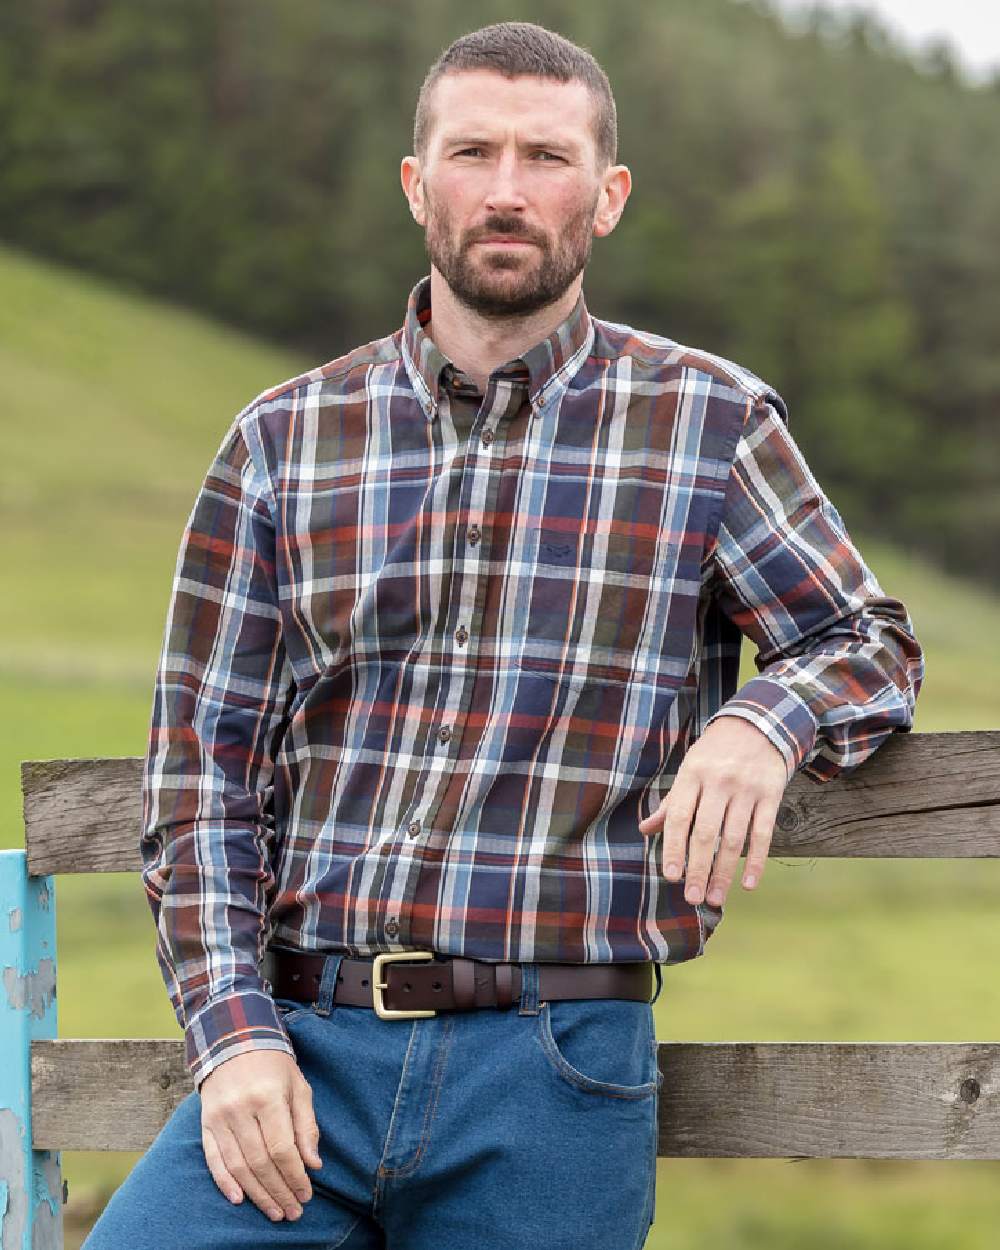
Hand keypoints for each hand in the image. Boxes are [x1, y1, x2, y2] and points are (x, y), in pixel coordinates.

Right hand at [199, 1049, 321, 1222]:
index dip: (295, 1176)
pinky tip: (240, 1199)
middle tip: (293, 1212)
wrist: (234, 1041)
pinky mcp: (206, 1123)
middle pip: (260, 1163)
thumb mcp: (298, 1086)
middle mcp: (240, 1108)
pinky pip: (213, 1160)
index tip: (306, 1194)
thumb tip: (313, 1164)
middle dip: (279, 1191)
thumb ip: (306, 1125)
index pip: (282, 1148)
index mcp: (267, 1097)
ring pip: (238, 1166)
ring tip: (274, 1212)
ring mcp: (219, 1117)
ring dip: (257, 1195)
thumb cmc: (274, 1066)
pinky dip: (225, 1183)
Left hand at [638, 716, 788, 906]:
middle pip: (706, 832)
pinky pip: (762, 834)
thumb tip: (645, 830)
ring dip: (724, 872)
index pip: (679, 817)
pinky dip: (756, 861)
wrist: (758, 725)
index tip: (671, 877)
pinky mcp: (771, 795)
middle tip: (692, 898)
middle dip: (698, 868)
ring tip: (715, 898)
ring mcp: (746, 789)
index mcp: (692, 775)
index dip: (674, 848)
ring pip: (733, 838)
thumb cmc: (715, 754)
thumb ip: (671, 803)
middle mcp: (718, 782)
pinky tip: (747, 884)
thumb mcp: (689, 769)